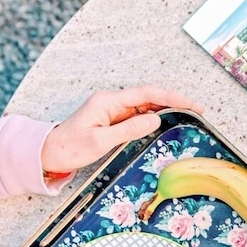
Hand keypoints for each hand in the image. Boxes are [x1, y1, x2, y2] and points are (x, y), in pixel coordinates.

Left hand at [41, 86, 202, 174]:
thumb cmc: (70, 147)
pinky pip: (138, 114)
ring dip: (166, 108)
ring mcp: (112, 110)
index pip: (146, 94)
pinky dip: (155, 116)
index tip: (191, 104)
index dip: (171, 97)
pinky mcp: (112, 119)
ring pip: (145, 105)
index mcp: (108, 101)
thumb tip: (155, 119)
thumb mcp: (100, 141)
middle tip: (197, 111)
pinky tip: (166, 122)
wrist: (49, 152)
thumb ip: (128, 129)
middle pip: (149, 96)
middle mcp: (111, 101)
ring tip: (187, 116)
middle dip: (174, 100)